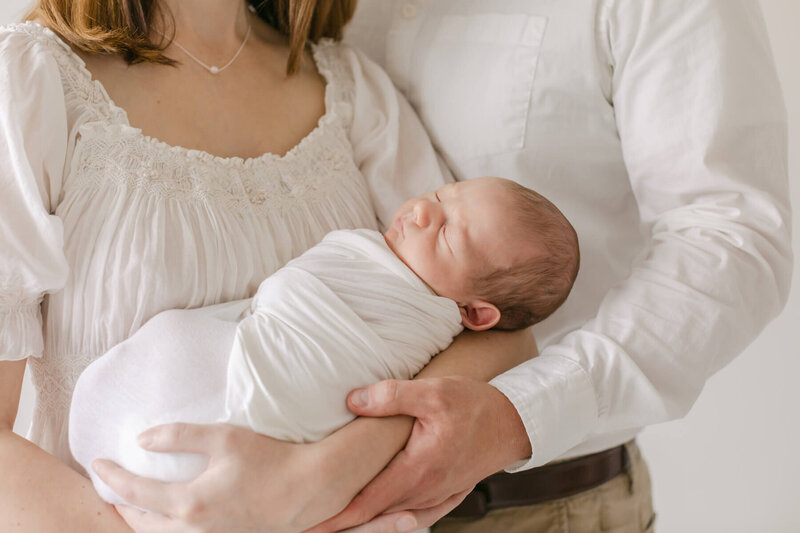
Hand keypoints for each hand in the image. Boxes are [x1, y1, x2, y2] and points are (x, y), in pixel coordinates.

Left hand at [93, 423, 347, 532]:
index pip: (136, 493)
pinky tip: (173, 513)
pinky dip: (167, 526)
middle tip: (109, 488)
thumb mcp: (224, 437)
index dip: (112, 478)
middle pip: (142, 524)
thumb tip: (143, 439)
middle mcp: (195, 528)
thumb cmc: (269, 459)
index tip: (96, 464)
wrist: (309, 488)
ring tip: (134, 505)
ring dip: (143, 521)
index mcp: (189, 503)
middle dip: (121, 507)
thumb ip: (180, 435)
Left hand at [306, 377, 531, 532]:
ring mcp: (438, 496)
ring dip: (367, 523)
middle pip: (376, 518)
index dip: (335, 516)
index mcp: (418, 470)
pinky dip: (393, 521)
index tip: (307, 523)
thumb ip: (391, 396)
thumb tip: (352, 401)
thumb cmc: (475, 405)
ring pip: (394, 519)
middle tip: (310, 525)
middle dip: (344, 524)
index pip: (366, 503)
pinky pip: (416, 516)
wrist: (515, 421)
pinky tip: (382, 519)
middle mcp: (426, 492)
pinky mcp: (448, 493)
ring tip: (338, 523)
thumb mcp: (433, 391)